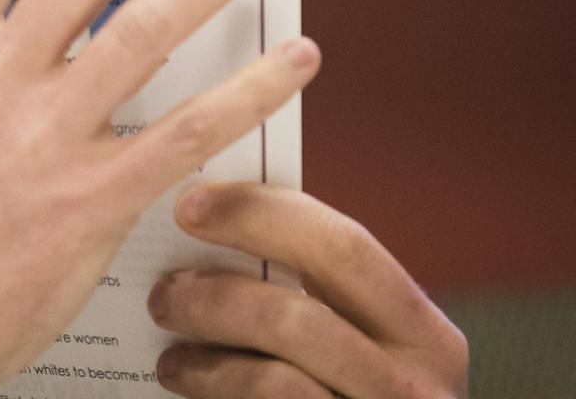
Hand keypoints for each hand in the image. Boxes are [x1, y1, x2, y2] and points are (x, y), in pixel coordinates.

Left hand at [150, 183, 466, 395]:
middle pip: (302, 319)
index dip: (262, 216)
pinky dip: (216, 392)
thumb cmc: (344, 386)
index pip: (344, 248)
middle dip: (218, 297)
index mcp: (422, 333)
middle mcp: (417, 387)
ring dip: (206, 362)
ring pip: (277, 382)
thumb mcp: (359, 340)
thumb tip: (215, 226)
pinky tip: (185, 382)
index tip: (190, 205)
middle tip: (162, 290)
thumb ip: (314, 293)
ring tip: (168, 353)